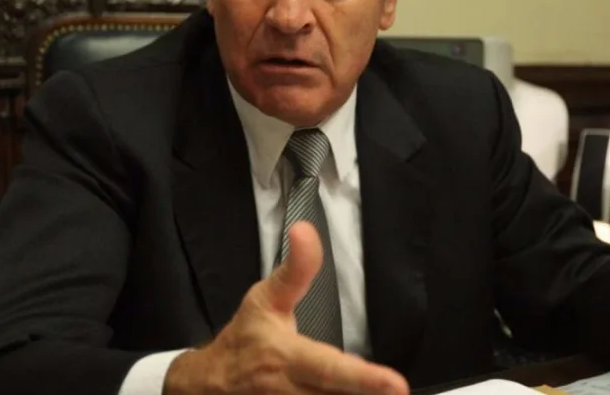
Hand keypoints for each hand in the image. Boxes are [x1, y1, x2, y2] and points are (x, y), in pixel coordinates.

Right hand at [163, 222, 408, 394]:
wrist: (208, 383)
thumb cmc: (244, 337)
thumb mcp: (266, 299)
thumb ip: (296, 270)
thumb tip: (306, 230)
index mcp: (286, 358)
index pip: (330, 369)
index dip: (364, 379)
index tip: (396, 383)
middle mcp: (290, 391)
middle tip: (402, 393)